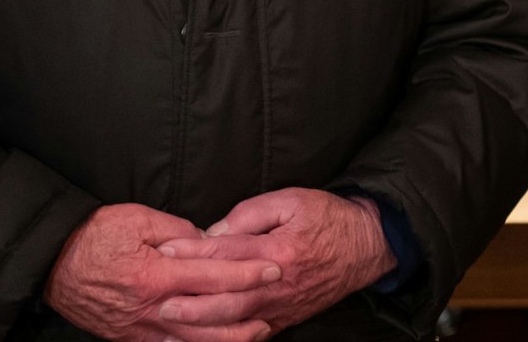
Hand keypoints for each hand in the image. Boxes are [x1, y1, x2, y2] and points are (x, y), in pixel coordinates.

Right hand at [45, 204, 280, 341]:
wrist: (52, 262)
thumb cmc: (95, 235)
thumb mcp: (138, 219)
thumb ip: (178, 231)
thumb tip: (207, 241)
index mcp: (156, 274)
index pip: (213, 276)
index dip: (246, 273)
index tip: (273, 269)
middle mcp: (152, 307)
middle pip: (209, 317)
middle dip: (246, 312)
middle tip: (274, 304)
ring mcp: (140, 327)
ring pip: (194, 341)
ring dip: (228, 338)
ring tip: (256, 331)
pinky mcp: (130, 337)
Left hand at [155, 189, 396, 337]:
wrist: (365, 247)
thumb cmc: (328, 218)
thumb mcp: (293, 200)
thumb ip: (252, 213)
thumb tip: (216, 231)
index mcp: (279, 251)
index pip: (228, 251)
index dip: (194, 250)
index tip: (165, 250)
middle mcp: (278, 284)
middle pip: (227, 297)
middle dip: (192, 301)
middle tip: (161, 300)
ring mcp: (281, 307)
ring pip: (236, 321)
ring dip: (203, 325)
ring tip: (172, 325)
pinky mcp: (284, 319)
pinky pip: (250, 334)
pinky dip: (225, 339)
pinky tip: (201, 339)